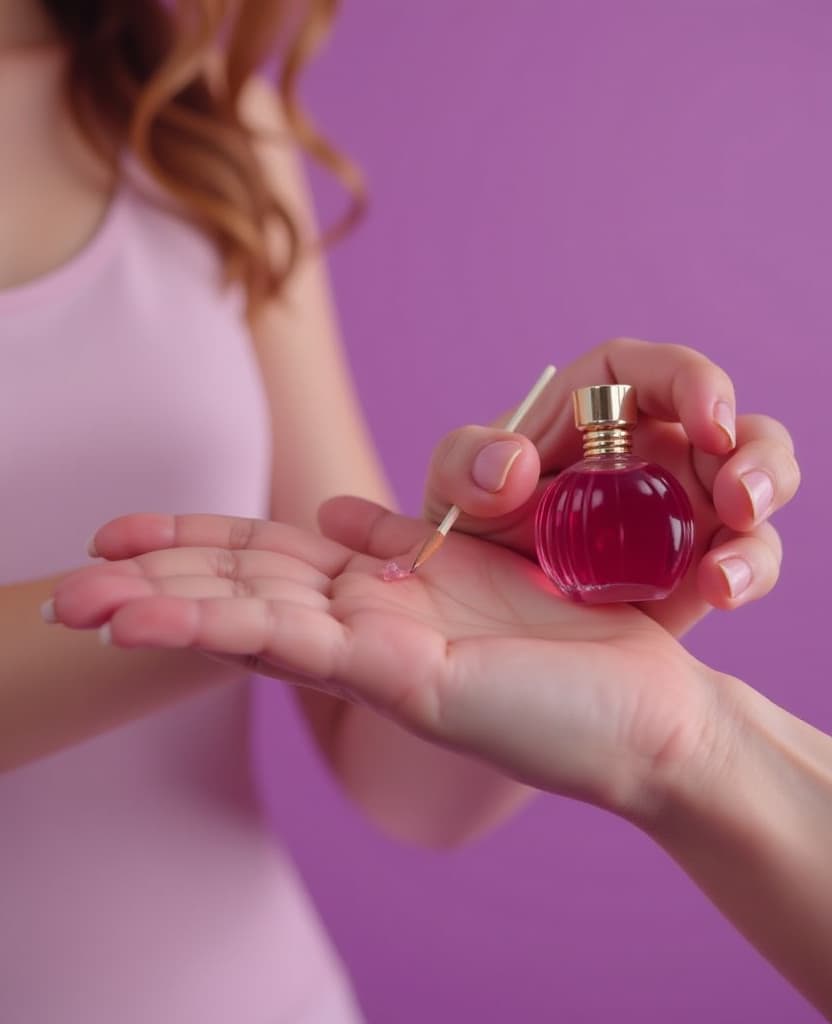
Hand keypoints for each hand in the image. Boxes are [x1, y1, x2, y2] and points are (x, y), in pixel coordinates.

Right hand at [50, 503, 732, 821]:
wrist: (651, 709)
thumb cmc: (571, 639)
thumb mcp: (473, 563)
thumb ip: (398, 537)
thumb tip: (330, 507)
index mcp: (378, 593)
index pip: (265, 559)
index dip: (192, 543)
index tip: (121, 530)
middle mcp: (366, 626)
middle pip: (243, 591)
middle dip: (155, 584)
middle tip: (69, 583)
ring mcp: (380, 656)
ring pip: (255, 621)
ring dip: (169, 612)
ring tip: (87, 603)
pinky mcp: (408, 677)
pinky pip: (304, 645)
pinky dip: (230, 630)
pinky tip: (164, 620)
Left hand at [422, 338, 800, 634]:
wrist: (487, 615)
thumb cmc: (472, 531)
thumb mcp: (452, 493)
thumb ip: (465, 464)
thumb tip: (514, 463)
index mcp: (594, 412)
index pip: (651, 372)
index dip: (692, 381)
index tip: (708, 422)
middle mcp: (651, 450)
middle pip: (730, 422)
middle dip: (752, 449)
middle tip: (739, 494)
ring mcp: (682, 506)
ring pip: (757, 481)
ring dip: (765, 497)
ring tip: (738, 531)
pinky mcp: (697, 562)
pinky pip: (747, 554)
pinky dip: (748, 567)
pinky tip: (720, 588)